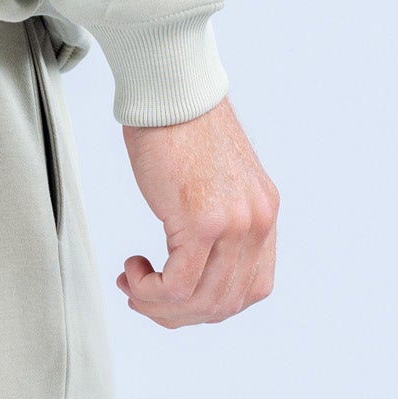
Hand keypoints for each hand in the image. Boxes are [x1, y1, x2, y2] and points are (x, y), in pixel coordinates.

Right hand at [114, 94, 277, 326]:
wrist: (170, 85)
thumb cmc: (178, 120)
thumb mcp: (214, 177)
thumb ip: (217, 214)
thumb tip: (193, 252)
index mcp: (263, 213)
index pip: (251, 287)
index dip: (209, 303)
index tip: (173, 294)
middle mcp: (258, 223)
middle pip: (225, 302)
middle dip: (179, 313)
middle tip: (143, 297)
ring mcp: (235, 225)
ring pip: (203, 302)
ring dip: (161, 306)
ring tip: (134, 285)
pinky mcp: (203, 221)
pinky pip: (180, 286)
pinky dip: (152, 293)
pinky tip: (134, 272)